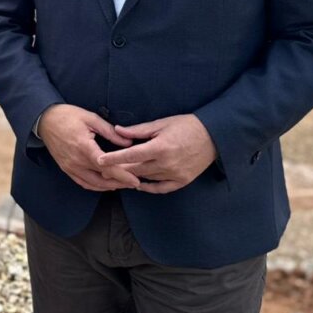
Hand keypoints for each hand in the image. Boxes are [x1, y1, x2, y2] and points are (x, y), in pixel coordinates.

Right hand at [36, 104, 138, 191]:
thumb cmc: (67, 116)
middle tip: (133, 183)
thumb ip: (110, 132)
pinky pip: (83, 183)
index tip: (135, 181)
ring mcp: (70, 167)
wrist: (44, 120)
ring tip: (122, 184)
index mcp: (84, 147)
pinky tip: (105, 184)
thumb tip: (128, 142)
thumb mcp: (91, 118)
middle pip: (102, 179)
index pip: (107, 167)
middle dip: (119, 183)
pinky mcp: (66, 169)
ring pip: (93, 184)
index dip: (123, 176)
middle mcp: (77, 161)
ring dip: (108, 186)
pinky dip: (96, 186)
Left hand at [96, 114, 216, 194]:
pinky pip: (161, 188)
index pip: (131, 155)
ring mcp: (175, 174)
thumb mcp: (161, 123)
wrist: (214, 136)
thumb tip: (118, 130)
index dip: (113, 158)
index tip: (99, 160)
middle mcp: (167, 164)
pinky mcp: (182, 181)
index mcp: (160, 147)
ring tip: (117, 175)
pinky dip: (149, 187)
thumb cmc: (186, 125)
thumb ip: (138, 130)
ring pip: (146, 179)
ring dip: (132, 177)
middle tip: (104, 170)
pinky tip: (139, 184)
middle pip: (136, 170)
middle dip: (119, 170)